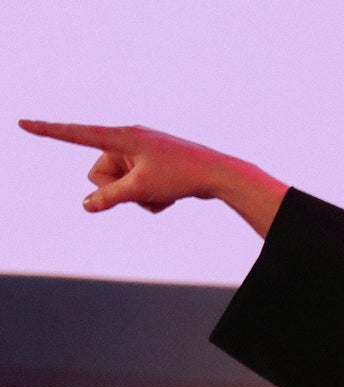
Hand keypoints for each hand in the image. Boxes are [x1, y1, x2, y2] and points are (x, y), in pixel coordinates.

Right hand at [18, 120, 287, 236]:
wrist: (221, 176)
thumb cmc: (182, 177)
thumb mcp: (142, 190)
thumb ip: (109, 198)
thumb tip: (86, 205)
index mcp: (122, 136)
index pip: (77, 134)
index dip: (48, 131)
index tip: (21, 122)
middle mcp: (128, 140)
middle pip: (97, 173)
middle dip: (115, 189)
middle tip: (145, 189)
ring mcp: (139, 153)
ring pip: (116, 184)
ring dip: (135, 197)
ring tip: (161, 192)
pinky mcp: (150, 165)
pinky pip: (135, 188)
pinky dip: (149, 198)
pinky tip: (169, 196)